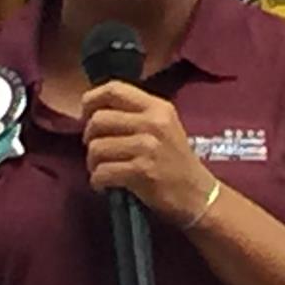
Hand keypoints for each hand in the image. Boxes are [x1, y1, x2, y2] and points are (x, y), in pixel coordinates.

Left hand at [81, 82, 216, 225]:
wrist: (198, 195)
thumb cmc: (175, 161)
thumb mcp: (163, 127)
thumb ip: (134, 115)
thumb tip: (93, 113)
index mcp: (157, 107)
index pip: (114, 90)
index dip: (91, 100)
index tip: (86, 115)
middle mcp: (153, 122)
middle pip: (99, 120)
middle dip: (89, 138)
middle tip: (98, 152)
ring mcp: (148, 147)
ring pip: (96, 147)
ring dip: (92, 163)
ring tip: (103, 170)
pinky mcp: (142, 171)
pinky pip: (102, 172)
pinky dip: (97, 181)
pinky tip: (104, 185)